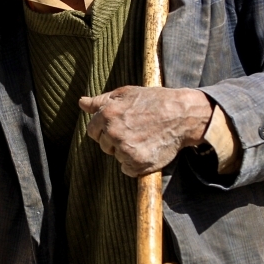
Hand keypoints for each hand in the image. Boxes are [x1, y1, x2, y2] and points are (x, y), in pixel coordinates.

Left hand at [79, 86, 212, 176]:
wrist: (182, 115)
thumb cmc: (154, 101)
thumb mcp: (126, 93)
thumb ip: (101, 101)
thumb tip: (81, 103)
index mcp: (107, 114)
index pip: (92, 131)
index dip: (104, 130)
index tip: (120, 127)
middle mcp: (113, 132)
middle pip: (104, 145)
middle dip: (115, 140)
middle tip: (136, 131)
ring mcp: (125, 149)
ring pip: (117, 156)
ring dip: (127, 151)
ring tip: (144, 138)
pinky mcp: (137, 163)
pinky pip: (127, 169)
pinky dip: (136, 164)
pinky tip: (147, 150)